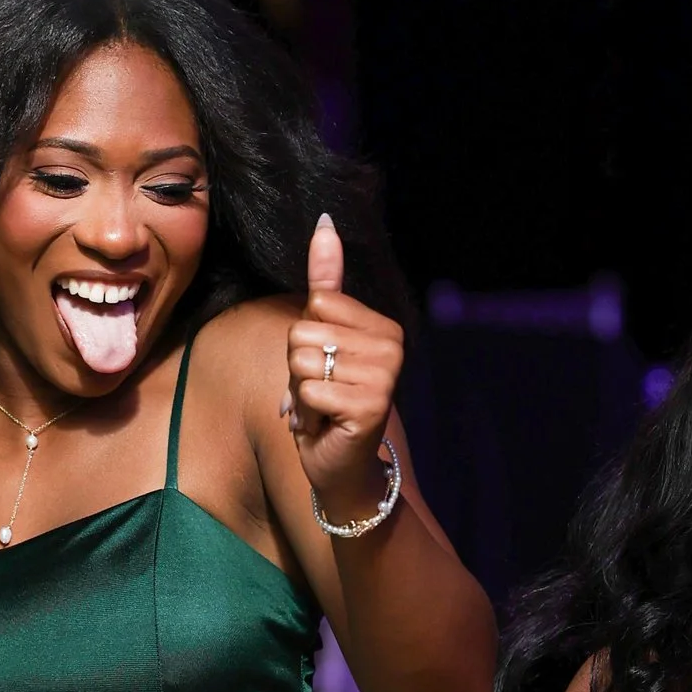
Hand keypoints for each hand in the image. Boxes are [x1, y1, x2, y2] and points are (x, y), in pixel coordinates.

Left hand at [283, 213, 405, 518]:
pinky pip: (308, 391)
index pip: (318, 301)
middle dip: (298, 369)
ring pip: (302, 362)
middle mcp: (393, 347)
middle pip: (304, 331)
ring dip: (300, 393)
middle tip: (323, 394)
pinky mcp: (370, 406)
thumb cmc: (328, 403)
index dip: (306, 338)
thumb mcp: (323, 338)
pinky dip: (306, 415)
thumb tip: (325, 225)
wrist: (341, 466)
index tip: (326, 367)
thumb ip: (326, 284)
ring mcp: (385, 377)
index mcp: (384, 326)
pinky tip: (326, 426)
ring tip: (324, 410)